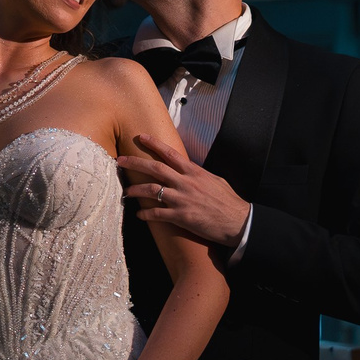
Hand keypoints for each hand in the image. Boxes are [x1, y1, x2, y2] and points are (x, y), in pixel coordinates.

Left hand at [116, 133, 250, 251]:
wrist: (239, 222)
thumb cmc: (229, 202)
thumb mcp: (215, 180)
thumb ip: (198, 175)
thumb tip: (188, 170)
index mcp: (194, 172)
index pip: (170, 153)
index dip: (154, 144)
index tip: (141, 137)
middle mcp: (186, 183)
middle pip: (155, 168)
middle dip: (135, 162)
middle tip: (119, 160)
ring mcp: (183, 199)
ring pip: (152, 190)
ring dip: (136, 190)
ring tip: (126, 192)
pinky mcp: (181, 217)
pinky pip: (157, 214)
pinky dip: (146, 214)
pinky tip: (139, 215)